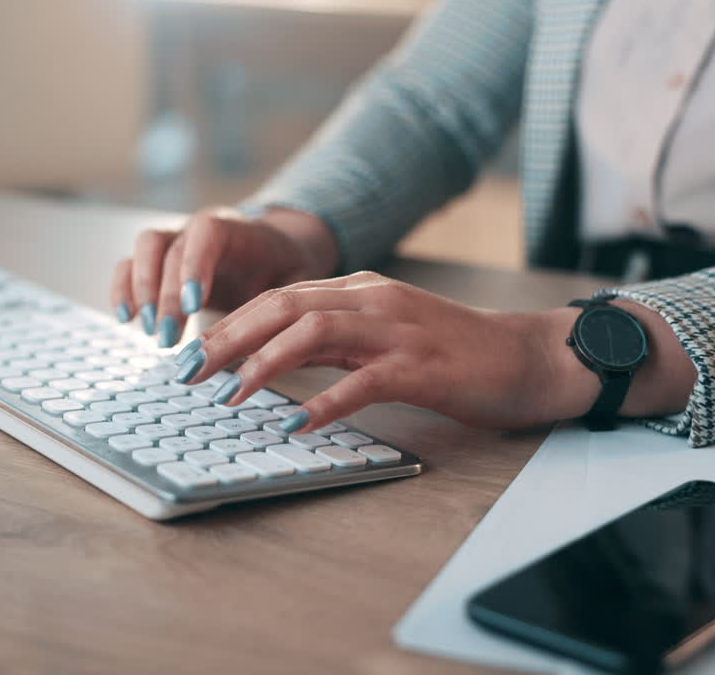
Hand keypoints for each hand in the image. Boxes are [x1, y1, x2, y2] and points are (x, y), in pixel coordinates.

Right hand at [110, 207, 339, 346]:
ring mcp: (176, 240)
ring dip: (140, 290)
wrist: (276, 249)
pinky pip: (130, 265)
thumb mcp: (298, 282)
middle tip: (168, 339)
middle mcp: (199, 228)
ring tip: (148, 330)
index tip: (193, 306)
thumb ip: (285, 303)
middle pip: (168, 247)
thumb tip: (271, 341)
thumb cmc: (287, 268)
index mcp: (236, 228)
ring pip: (143, 248)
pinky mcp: (159, 261)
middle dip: (165, 296)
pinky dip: (123, 290)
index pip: (206, 232)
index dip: (194, 266)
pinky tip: (127, 319)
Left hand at [170, 271, 596, 432]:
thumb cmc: (454, 353)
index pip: (279, 296)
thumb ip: (335, 340)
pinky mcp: (421, 366)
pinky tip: (296, 424)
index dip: (228, 323)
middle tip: (187, 372)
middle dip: (228, 337)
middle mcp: (373, 300)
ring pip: (313, 332)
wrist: (527, 357)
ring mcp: (397, 330)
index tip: (188, 353)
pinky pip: (362, 381)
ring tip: (228, 395)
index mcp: (361, 290)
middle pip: (283, 305)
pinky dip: (324, 401)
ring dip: (263, 363)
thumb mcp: (385, 334)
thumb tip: (271, 360)